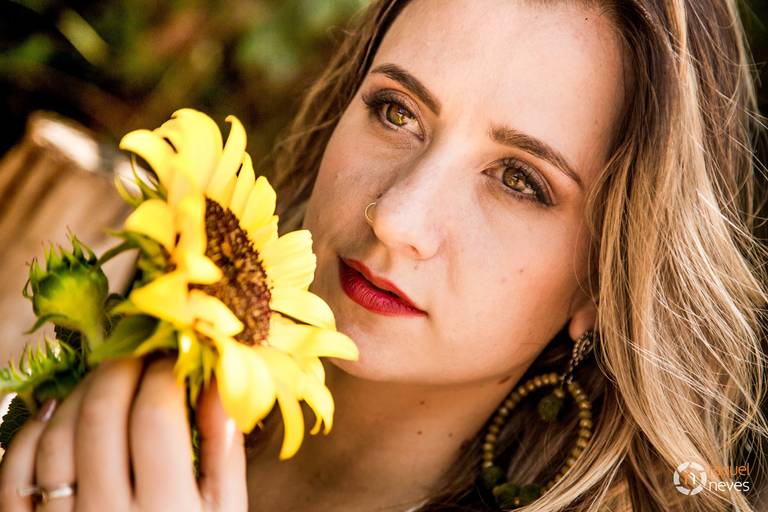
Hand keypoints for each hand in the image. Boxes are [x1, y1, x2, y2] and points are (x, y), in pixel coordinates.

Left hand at [0, 356, 247, 511]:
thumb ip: (224, 451)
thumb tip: (216, 384)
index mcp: (168, 508)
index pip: (157, 415)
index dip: (165, 372)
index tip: (175, 359)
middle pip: (102, 415)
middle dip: (122, 368)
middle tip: (139, 355)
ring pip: (57, 437)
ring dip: (80, 392)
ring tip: (105, 378)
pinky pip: (14, 474)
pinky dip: (29, 433)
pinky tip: (55, 411)